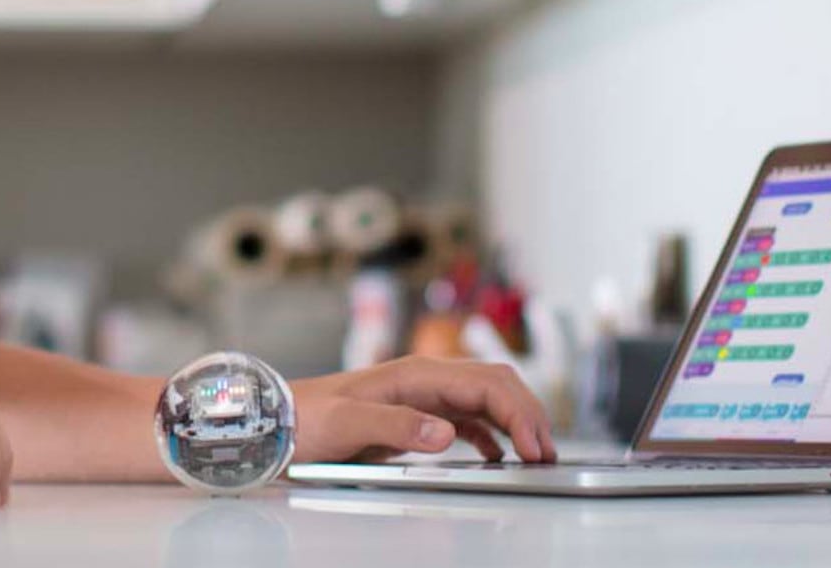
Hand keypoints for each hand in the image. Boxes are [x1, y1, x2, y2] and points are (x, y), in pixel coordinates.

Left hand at [290, 356, 555, 464]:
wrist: (282, 420)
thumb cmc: (309, 418)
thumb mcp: (348, 423)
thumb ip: (396, 424)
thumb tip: (446, 432)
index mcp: (416, 372)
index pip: (486, 383)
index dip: (518, 412)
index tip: (535, 446)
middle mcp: (426, 378)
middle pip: (496, 384)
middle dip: (529, 414)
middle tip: (547, 453)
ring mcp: (424, 396)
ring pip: (487, 400)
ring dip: (516, 423)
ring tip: (535, 456)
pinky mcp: (418, 416)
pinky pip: (469, 420)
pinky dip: (493, 435)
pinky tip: (500, 457)